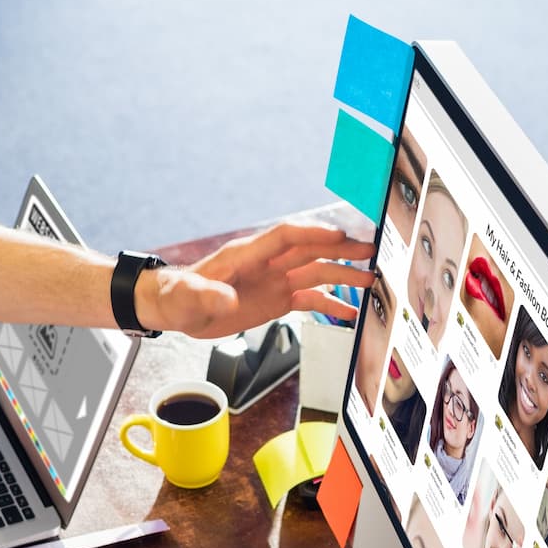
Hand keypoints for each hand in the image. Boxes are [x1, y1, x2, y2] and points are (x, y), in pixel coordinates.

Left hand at [143, 221, 374, 337]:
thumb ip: (204, 296)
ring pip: (316, 273)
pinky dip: (330, 305)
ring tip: (371, 281)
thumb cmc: (177, 297)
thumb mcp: (186, 298)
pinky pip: (309, 300)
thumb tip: (225, 299)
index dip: (312, 233)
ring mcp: (274, 281)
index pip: (285, 236)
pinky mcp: (276, 300)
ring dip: (343, 276)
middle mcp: (266, 264)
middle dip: (340, 250)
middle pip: (310, 250)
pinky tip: (350, 313)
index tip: (338, 236)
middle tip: (371, 252)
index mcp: (246, 254)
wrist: (175, 309)